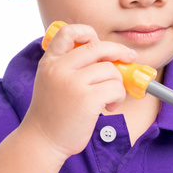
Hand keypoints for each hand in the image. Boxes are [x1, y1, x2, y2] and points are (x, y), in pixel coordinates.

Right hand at [20, 23, 136, 160]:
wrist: (42, 140)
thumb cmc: (53, 113)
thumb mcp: (52, 81)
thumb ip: (71, 66)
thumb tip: (111, 55)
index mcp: (50, 62)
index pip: (68, 32)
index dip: (87, 33)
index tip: (99, 42)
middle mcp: (59, 68)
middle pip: (98, 47)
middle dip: (119, 52)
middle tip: (129, 58)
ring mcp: (73, 83)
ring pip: (111, 70)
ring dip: (117, 84)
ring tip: (107, 99)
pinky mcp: (87, 99)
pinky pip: (116, 88)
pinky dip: (118, 97)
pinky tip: (108, 107)